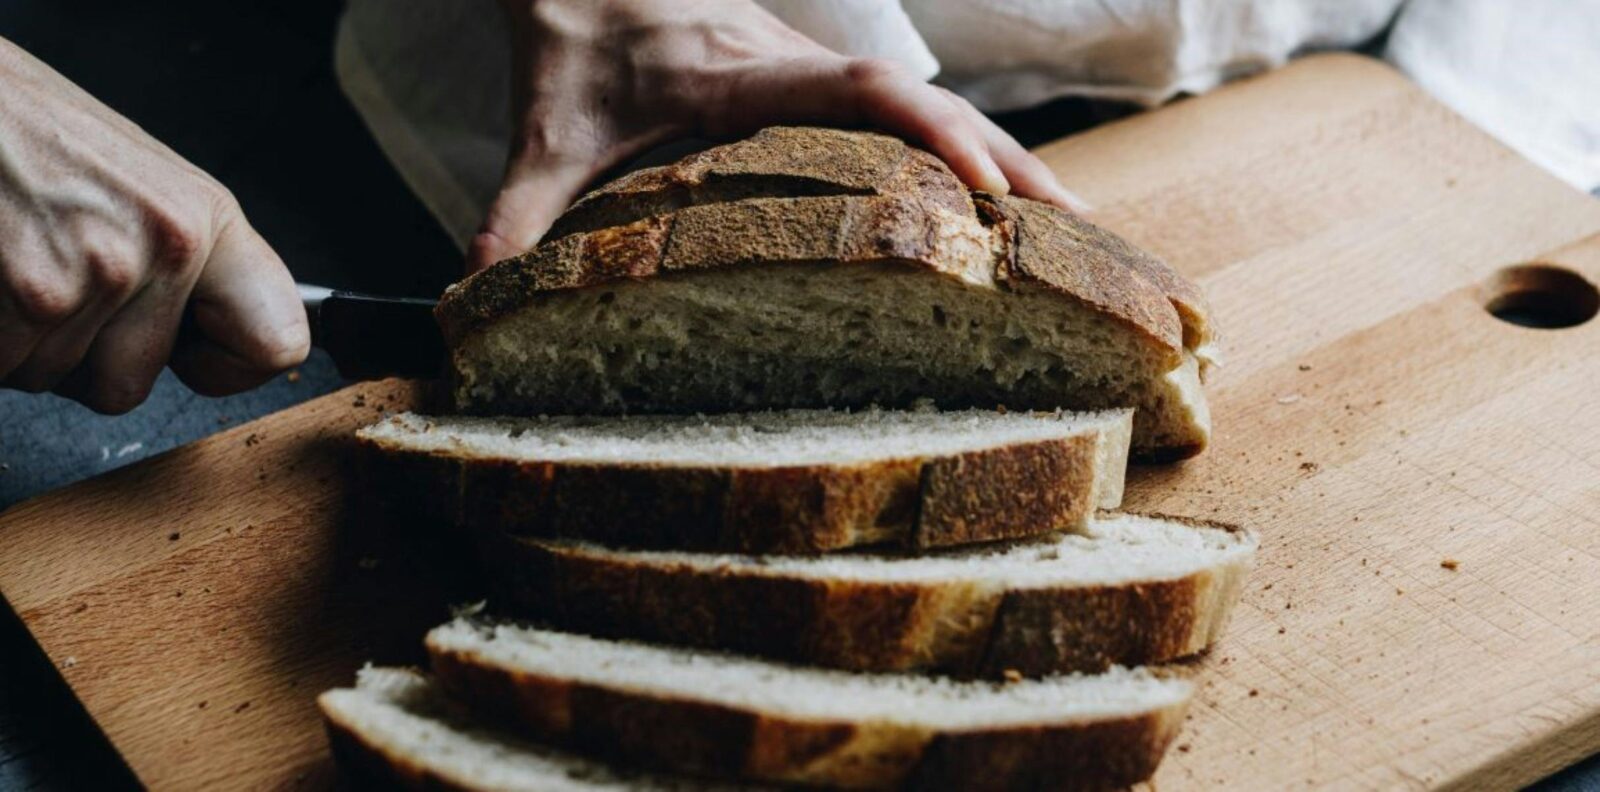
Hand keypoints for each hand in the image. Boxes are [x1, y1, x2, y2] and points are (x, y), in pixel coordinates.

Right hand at [0, 39, 307, 412]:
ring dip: (22, 341)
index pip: (277, 344)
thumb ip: (180, 264)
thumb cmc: (28, 132)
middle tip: (50, 276)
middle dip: (77, 353)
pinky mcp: (37, 294)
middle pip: (128, 385)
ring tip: (15, 260)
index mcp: (208, 221)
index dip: (226, 369)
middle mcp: (171, 246)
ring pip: (55, 378)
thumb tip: (212, 334)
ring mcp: (103, 272)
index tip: (194, 356)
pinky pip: (7, 369)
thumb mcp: (139, 184)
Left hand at [471, 0, 1085, 269]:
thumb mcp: (543, 129)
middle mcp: (802, 73)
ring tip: (1075, 239)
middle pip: (932, 107)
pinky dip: (969, 161)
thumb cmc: (576, 34)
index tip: (983, 192)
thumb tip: (470, 303)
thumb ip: (517, 214)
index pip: (864, 94)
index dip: (930, 136)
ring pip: (936, 113)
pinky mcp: (820, 94)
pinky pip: (913, 123)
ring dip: (1007, 166)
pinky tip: (1003, 215)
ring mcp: (820, 80)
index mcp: (749, 76)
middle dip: (1010, 167)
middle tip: (1080, 241)